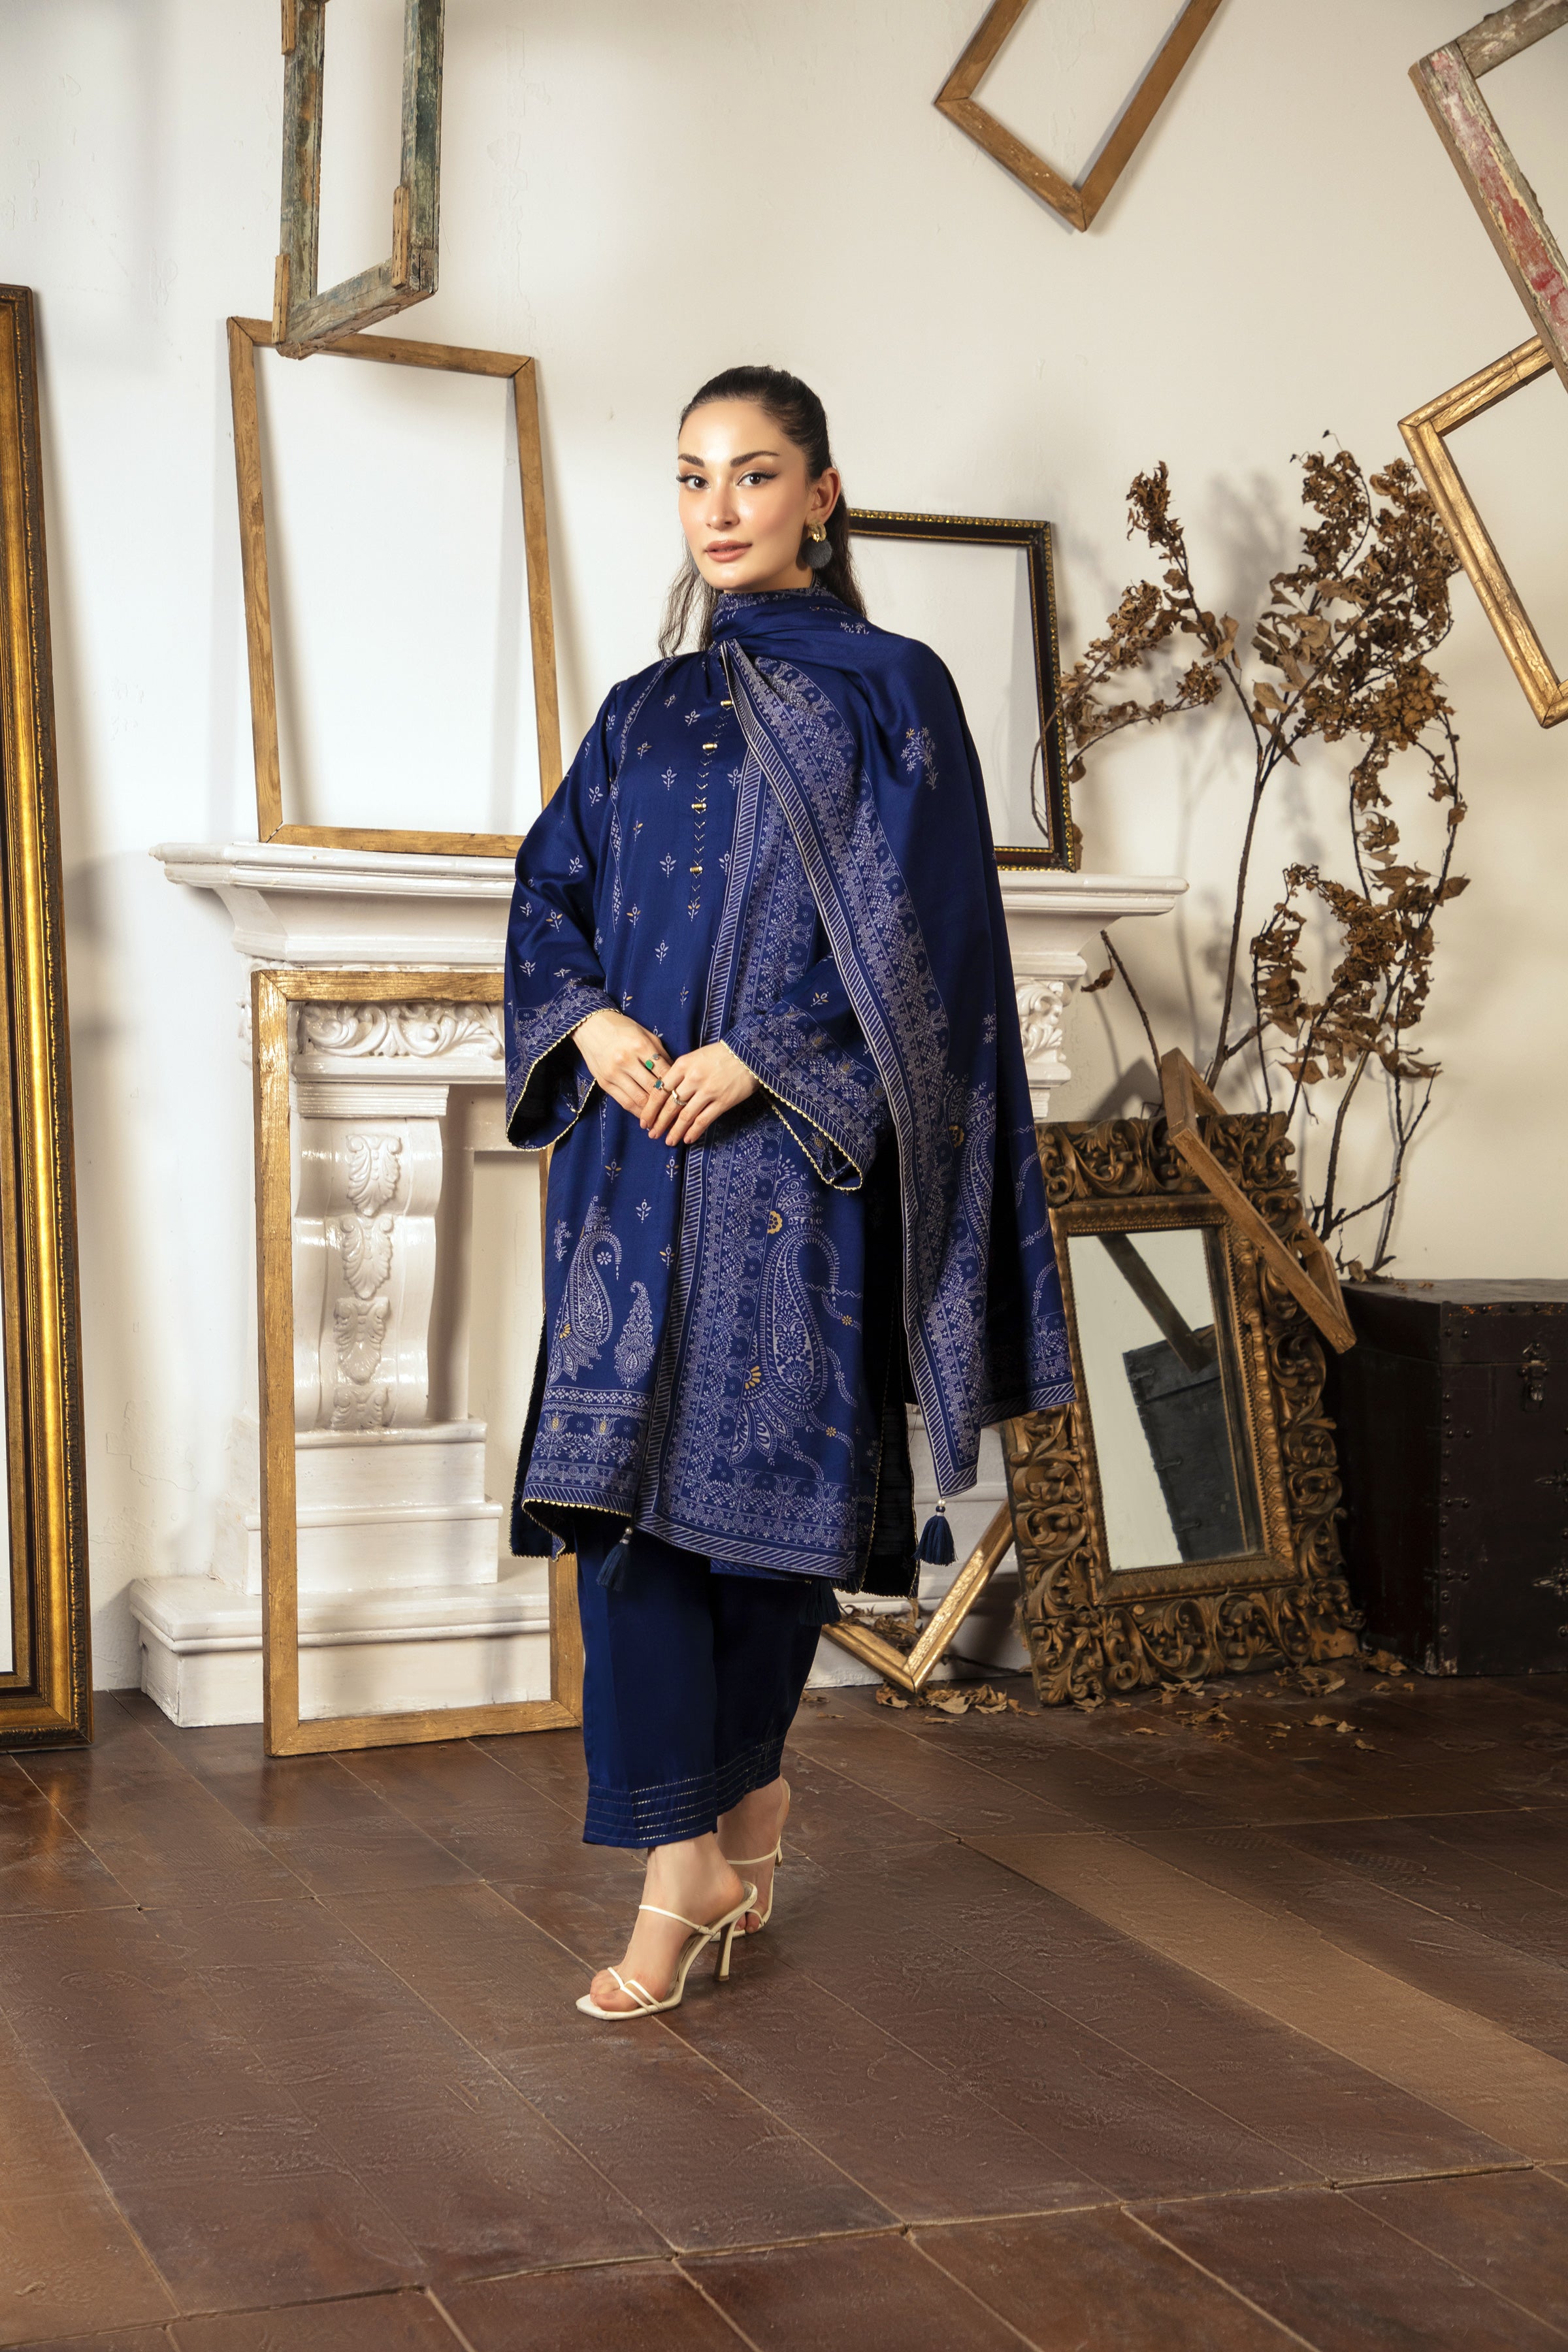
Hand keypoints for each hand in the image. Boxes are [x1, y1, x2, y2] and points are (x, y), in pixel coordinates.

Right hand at [573, 1008, 671, 1115]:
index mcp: (640, 1046)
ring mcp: (613, 1073)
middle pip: (652, 1089)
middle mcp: (626, 1060)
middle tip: (680, 1114)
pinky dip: (637, 1112)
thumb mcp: (645, 1035)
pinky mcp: (604, 1083)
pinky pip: (624, 1102)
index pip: (664, 1072)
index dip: (676, 1087)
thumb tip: (675, 1077)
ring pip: (639, 1100)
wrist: (590, 1026)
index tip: (685, 1098)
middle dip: (667, 1104)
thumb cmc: (622, 1028)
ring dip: (653, 1113)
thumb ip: (661, 1055)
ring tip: (665, 1121)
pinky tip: (647, 1117)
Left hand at [640, 1041, 757, 1144]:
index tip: (644, 1120)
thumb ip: (680, 1073)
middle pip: (669, 1105)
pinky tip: (687, 1139)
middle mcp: (692, 1078)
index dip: (650, 1108)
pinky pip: (704, 1120)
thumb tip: (665, 1094)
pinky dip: (694, 1131)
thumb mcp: (695, 1057)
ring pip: (685, 1116)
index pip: (660, 1090)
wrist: (749, 1052)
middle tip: (652, 1134)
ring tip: (668, 1141)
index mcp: (683, 1065)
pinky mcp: (722, 1101)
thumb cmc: (720, 1055)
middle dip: (659, 1123)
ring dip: (675, 1131)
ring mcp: (708, 1091)